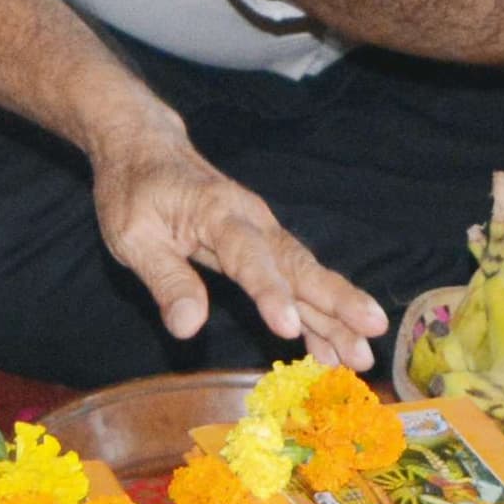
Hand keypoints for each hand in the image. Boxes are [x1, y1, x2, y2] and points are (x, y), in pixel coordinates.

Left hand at [90, 126, 387, 370]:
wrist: (147, 150)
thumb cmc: (135, 192)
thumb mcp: (134, 236)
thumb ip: (166, 280)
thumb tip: (188, 328)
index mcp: (218, 214)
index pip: (249, 257)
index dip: (271, 292)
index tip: (289, 327)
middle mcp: (253, 222)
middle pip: (300, 265)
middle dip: (337, 302)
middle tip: (370, 333)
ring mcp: (264, 234)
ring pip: (307, 275)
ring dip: (338, 313)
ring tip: (363, 354)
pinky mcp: (264, 247)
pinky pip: (298, 281)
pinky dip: (319, 313)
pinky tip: (333, 347)